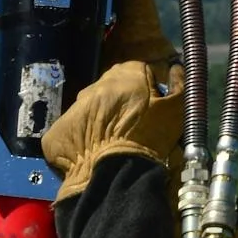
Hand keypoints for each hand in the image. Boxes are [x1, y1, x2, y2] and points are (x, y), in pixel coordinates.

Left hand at [43, 60, 184, 203]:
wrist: (115, 170)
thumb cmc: (149, 136)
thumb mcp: (176, 109)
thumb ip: (180, 84)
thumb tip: (176, 68)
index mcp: (126, 73)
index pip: (138, 74)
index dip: (146, 92)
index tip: (149, 111)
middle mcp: (96, 83)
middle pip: (111, 90)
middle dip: (119, 104)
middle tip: (129, 128)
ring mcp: (74, 105)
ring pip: (89, 109)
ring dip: (98, 121)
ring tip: (109, 143)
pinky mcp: (58, 130)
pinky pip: (71, 131)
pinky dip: (79, 139)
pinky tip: (91, 152)